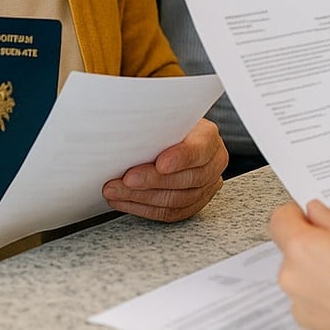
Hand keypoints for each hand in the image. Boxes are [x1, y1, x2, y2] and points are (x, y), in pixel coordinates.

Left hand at [103, 117, 225, 220]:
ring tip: (116, 191)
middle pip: (187, 179)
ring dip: (141, 197)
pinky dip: (143, 208)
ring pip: (176, 200)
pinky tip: (124, 201)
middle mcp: (213, 162)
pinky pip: (169, 213)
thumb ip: (154, 123)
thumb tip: (127, 127)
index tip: (160, 164)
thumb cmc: (167, 124)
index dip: (180, 159)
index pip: (199, 149)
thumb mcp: (165, 116)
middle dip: (151, 181)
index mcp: (208, 136)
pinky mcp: (194, 204)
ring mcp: (207, 186)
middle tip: (126, 179)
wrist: (175, 137)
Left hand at [269, 199, 329, 329]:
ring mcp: (299, 303)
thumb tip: (316, 212)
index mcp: (303, 248)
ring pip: (301, 275)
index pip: (280, 220)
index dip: (295, 214)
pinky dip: (322, 293)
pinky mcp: (308, 323)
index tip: (309, 216)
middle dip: (311, 244)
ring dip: (317, 271)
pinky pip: (309, 298)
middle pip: (291, 250)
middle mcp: (293, 277)